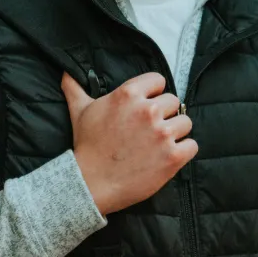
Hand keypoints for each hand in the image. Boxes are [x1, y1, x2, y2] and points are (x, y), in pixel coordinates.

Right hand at [61, 71, 197, 215]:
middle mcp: (148, 110)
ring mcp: (162, 134)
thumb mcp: (80, 111)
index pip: (158, 80)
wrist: (91, 183)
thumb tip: (65, 73)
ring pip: (186, 122)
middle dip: (164, 115)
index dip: (153, 93)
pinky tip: (168, 156)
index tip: (146, 107)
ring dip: (176, 133)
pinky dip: (184, 151)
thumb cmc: (87, 146)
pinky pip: (192, 145)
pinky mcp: (173, 157)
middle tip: (150, 130)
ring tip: (159, 144)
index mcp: (128, 94)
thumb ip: (75, 88)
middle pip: (174, 102)